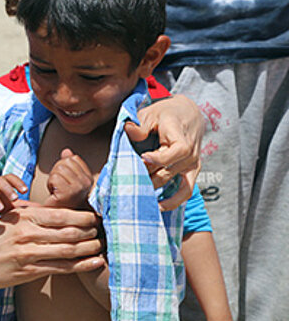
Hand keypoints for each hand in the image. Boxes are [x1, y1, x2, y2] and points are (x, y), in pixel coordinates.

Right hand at [0, 205, 103, 289]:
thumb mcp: (7, 219)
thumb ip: (30, 214)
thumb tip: (54, 210)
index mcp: (24, 217)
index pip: (62, 214)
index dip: (83, 216)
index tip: (96, 217)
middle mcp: (28, 233)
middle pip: (70, 231)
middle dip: (91, 231)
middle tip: (104, 231)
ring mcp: (28, 253)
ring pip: (69, 249)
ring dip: (90, 247)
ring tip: (102, 246)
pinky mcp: (29, 271)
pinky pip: (62, 268)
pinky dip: (82, 265)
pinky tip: (95, 262)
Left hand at [46, 149, 92, 207]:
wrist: (60, 220)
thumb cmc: (63, 201)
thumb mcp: (68, 180)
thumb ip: (69, 164)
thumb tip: (66, 151)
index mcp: (89, 178)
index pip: (72, 158)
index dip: (63, 167)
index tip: (64, 181)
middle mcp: (87, 183)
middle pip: (65, 162)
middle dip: (56, 173)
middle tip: (59, 186)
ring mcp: (79, 188)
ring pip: (58, 169)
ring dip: (52, 179)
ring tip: (57, 190)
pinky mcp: (68, 193)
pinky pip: (54, 177)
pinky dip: (50, 184)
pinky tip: (54, 194)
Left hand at [126, 94, 203, 209]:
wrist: (188, 114)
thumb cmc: (165, 114)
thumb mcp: (151, 113)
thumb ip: (140, 125)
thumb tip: (128, 130)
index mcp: (181, 136)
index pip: (176, 151)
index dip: (159, 158)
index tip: (143, 158)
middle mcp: (190, 153)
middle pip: (168, 171)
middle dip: (148, 178)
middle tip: (129, 183)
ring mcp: (192, 164)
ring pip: (175, 184)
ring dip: (158, 191)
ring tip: (142, 199)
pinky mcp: (192, 171)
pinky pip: (187, 190)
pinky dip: (175, 201)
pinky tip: (159, 206)